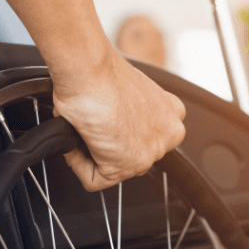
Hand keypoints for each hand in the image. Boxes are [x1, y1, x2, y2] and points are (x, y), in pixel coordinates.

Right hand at [51, 47, 185, 191]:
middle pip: (130, 155)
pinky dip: (77, 163)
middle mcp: (168, 134)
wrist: (89, 69)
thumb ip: (129, 112)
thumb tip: (111, 124)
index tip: (105, 121)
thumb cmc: (100, 72)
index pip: (145, 137)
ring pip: (111, 168)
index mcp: (171, 113)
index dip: (118, 131)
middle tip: (91, 125)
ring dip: (90, 152)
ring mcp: (150, 153)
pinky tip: (77, 138)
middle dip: (107, 145)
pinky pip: (93, 179)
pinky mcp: (125, 166)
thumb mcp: (126, 92)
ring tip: (83, 128)